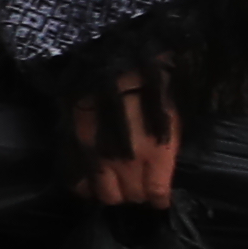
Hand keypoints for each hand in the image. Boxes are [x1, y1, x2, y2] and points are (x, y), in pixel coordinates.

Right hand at [67, 78, 179, 209]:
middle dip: (135, 192)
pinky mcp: (74, 145)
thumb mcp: (173, 111)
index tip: (157, 192)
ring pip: (103, 193)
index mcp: (157, 154)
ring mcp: (98, 155)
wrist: (112, 52)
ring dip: (111, 190)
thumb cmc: (152, 77)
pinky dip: (83, 184)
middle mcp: (128, 162)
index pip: (156, 194)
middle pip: (131, 196)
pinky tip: (88, 180)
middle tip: (135, 182)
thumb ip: (167, 143)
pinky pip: (76, 178)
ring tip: (113, 181)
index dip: (157, 196)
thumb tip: (162, 164)